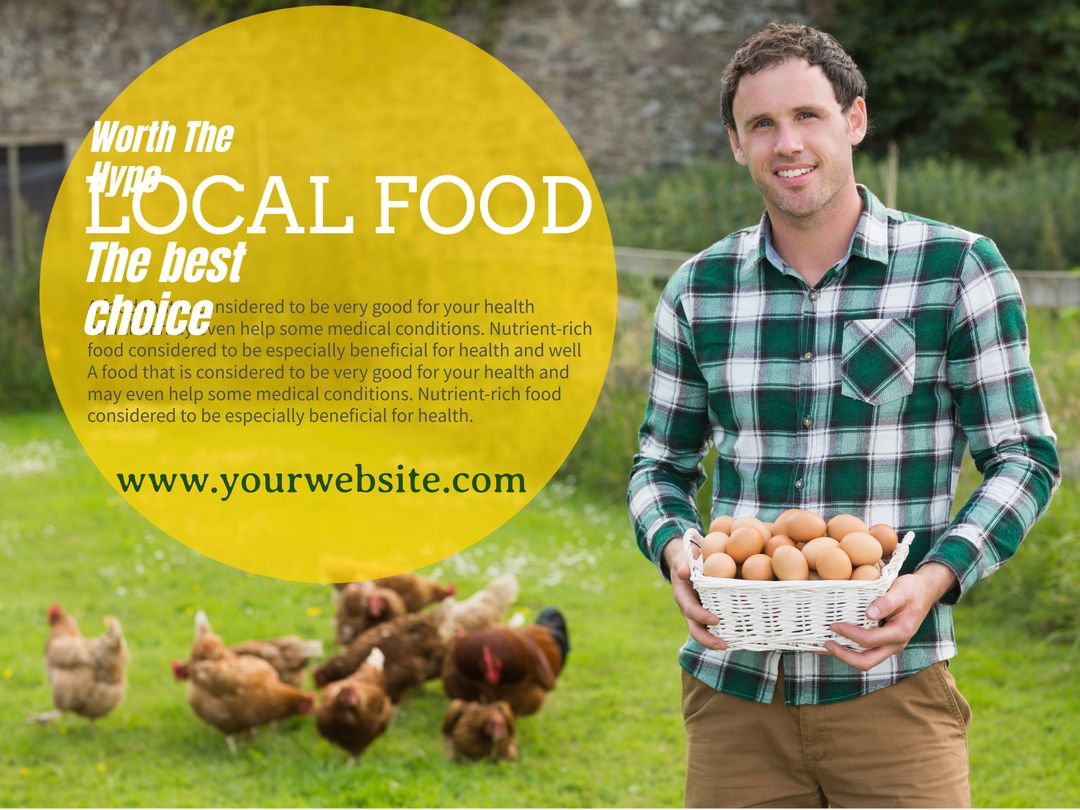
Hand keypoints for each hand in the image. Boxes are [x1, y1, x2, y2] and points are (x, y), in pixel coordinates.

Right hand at [664, 539, 726, 650]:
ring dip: (713, 642)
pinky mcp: (705, 615)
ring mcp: (696, 614)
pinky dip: (720, 635)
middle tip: (723, 645)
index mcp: (683, 596)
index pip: (690, 610)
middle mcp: (688, 609)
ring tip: (728, 647)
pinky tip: (734, 639)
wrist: (685, 565)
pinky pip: (709, 628)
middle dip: (707, 640)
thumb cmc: (687, 560)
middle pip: (695, 629)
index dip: (701, 616)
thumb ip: (684, 564)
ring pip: (702, 632)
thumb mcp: (683, 559)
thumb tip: (683, 572)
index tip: (715, 620)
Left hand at [825, 562, 956, 669]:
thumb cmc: (912, 589)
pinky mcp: (884, 643)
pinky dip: (850, 651)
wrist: (924, 592)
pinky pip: (866, 653)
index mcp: (900, 633)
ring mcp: (889, 646)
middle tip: (826, 644)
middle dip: (844, 656)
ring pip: (866, 661)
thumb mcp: (901, 590)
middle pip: (867, 662)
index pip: (870, 640)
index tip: (834, 625)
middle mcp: (895, 645)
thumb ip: (886, 602)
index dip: (850, 634)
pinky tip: (836, 642)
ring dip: (845, 656)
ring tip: (825, 646)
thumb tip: (869, 614)